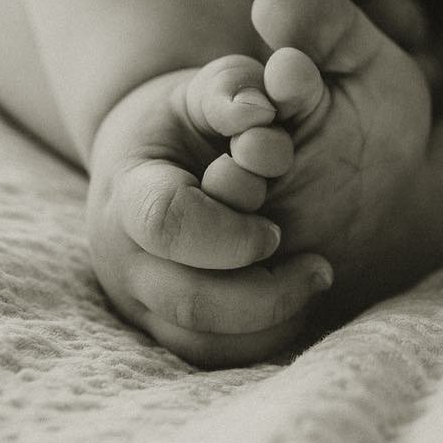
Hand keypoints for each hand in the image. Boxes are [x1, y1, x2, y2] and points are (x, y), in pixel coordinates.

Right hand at [85, 64, 333, 367]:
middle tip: (319, 266)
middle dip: (264, 291)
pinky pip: (211, 356)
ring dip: (270, 321)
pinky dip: (262, 339)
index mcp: (128, 191)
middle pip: (187, 300)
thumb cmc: (193, 114)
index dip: (229, 229)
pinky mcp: (162, 325)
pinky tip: (299, 303)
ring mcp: (138, 298)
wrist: (153, 151)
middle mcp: (122, 255)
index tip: (276, 226)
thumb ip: (232, 87)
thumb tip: (259, 109)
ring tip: (315, 281)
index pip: (166, 223)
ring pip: (201, 343)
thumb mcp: (210, 85)